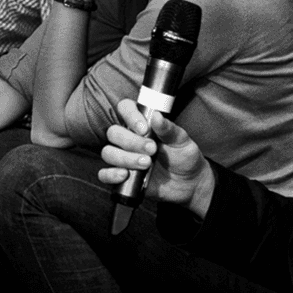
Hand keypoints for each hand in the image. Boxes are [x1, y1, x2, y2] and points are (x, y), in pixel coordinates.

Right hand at [100, 98, 214, 216]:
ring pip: (108, 152)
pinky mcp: (121, 176)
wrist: (189, 183)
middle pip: (114, 133)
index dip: (130, 116)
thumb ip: (169, 129)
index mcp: (142, 124)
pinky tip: (125, 175)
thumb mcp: (182, 141)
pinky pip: (104, 174)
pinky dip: (110, 174)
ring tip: (146, 164)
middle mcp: (129, 138)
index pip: (125, 109)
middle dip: (131, 142)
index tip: (145, 129)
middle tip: (152, 150)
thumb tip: (157, 115)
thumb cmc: (184, 157)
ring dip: (125, 158)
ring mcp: (123, 157)